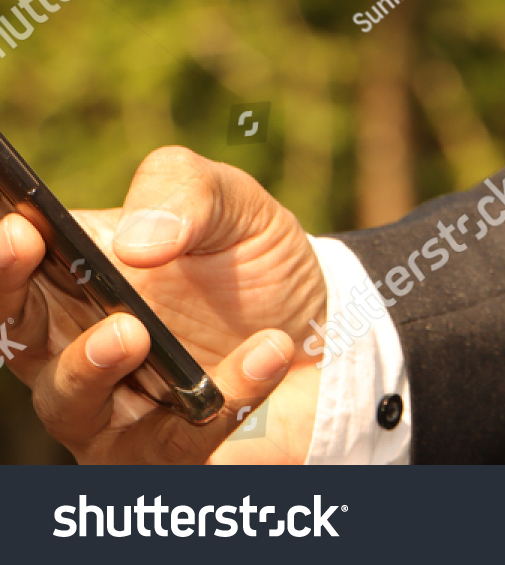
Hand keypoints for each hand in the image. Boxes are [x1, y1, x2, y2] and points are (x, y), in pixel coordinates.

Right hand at [0, 146, 326, 463]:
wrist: (329, 333)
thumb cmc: (257, 267)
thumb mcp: (236, 206)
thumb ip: (186, 192)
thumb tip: (137, 241)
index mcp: (79, 279)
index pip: (17, 265)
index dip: (6, 250)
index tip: (17, 225)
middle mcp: (79, 349)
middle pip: (16, 335)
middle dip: (9, 295)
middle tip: (28, 252)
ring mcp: (117, 412)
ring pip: (70, 405)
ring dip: (90, 365)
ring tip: (134, 331)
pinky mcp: (173, 455)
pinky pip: (181, 439)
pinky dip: (228, 392)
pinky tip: (270, 348)